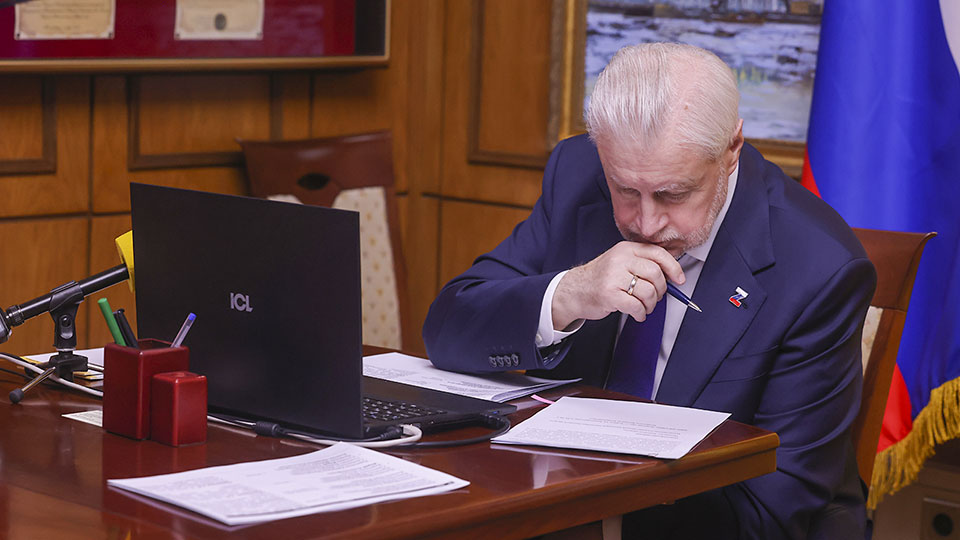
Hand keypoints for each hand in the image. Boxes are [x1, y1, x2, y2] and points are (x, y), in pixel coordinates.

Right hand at [551, 241, 684, 329]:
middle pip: (656, 274)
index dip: (673, 268)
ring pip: (648, 292)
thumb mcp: (620, 262)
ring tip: (644, 307)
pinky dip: (641, 314)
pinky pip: (636, 306)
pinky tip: (637, 314)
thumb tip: (671, 276)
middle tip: (655, 297)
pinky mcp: (609, 294)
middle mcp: (620, 259)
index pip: (657, 254)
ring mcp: (614, 276)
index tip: (679, 280)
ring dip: (650, 305)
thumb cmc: (600, 279)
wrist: (574, 291)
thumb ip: (642, 264)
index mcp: (625, 249)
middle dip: (661, 290)